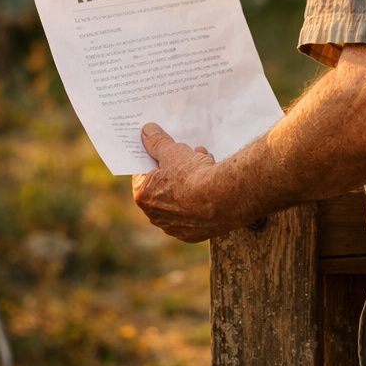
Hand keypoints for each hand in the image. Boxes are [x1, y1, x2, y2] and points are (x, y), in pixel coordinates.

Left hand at [131, 123, 230, 242]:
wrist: (222, 198)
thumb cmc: (191, 174)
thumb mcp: (172, 151)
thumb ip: (157, 141)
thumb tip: (147, 131)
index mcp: (143, 195)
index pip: (143, 172)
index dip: (155, 158)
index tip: (165, 150)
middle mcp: (155, 216)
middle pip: (163, 186)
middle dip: (176, 169)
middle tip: (188, 154)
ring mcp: (175, 227)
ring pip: (181, 199)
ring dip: (191, 181)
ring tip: (205, 162)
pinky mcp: (195, 234)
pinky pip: (195, 212)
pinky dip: (202, 199)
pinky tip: (213, 184)